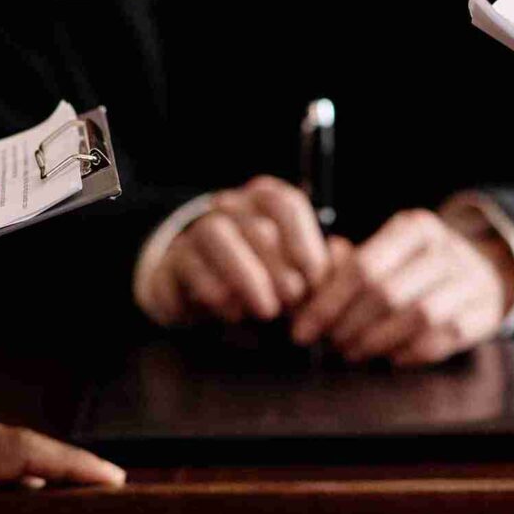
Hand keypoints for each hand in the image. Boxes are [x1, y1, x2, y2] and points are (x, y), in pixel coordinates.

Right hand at [139, 177, 332, 326]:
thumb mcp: (293, 271)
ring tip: (265, 309)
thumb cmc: (258, 276)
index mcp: (264, 201)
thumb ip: (319, 266)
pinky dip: (214, 291)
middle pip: (255, 225)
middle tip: (291, 302)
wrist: (197, 287)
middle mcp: (230, 207)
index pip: (285, 205)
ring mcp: (197, 230)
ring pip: (216, 235)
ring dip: (246, 275)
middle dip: (279, 268)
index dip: (304, 244)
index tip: (314, 282)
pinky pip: (189, 265)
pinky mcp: (173, 260)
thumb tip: (340, 258)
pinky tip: (233, 313)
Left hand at [289, 205, 513, 365]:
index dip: (327, 303)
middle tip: (330, 344)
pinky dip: (410, 352)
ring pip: (417, 316)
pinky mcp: (482, 312)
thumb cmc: (418, 267)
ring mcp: (468, 280)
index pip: (363, 267)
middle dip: (348, 325)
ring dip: (377, 341)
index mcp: (413, 228)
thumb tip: (306, 289)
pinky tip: (390, 358)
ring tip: (354, 352)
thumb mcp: (387, 252)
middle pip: (386, 293)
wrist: (485, 273)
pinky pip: (443, 337)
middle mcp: (445, 249)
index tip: (302, 329)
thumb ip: (346, 267)